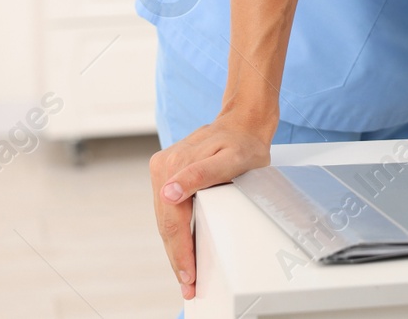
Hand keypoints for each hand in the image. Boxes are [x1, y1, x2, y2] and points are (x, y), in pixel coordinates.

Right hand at [149, 116, 272, 300]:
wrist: (243, 123)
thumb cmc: (244, 143)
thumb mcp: (232, 159)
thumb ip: (201, 174)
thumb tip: (168, 193)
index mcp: (174, 166)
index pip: (174, 221)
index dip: (181, 251)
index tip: (188, 274)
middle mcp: (163, 168)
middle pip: (167, 224)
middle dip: (177, 257)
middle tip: (188, 285)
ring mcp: (162, 170)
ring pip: (165, 220)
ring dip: (174, 247)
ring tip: (186, 273)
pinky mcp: (167, 173)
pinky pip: (169, 210)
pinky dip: (176, 231)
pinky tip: (183, 248)